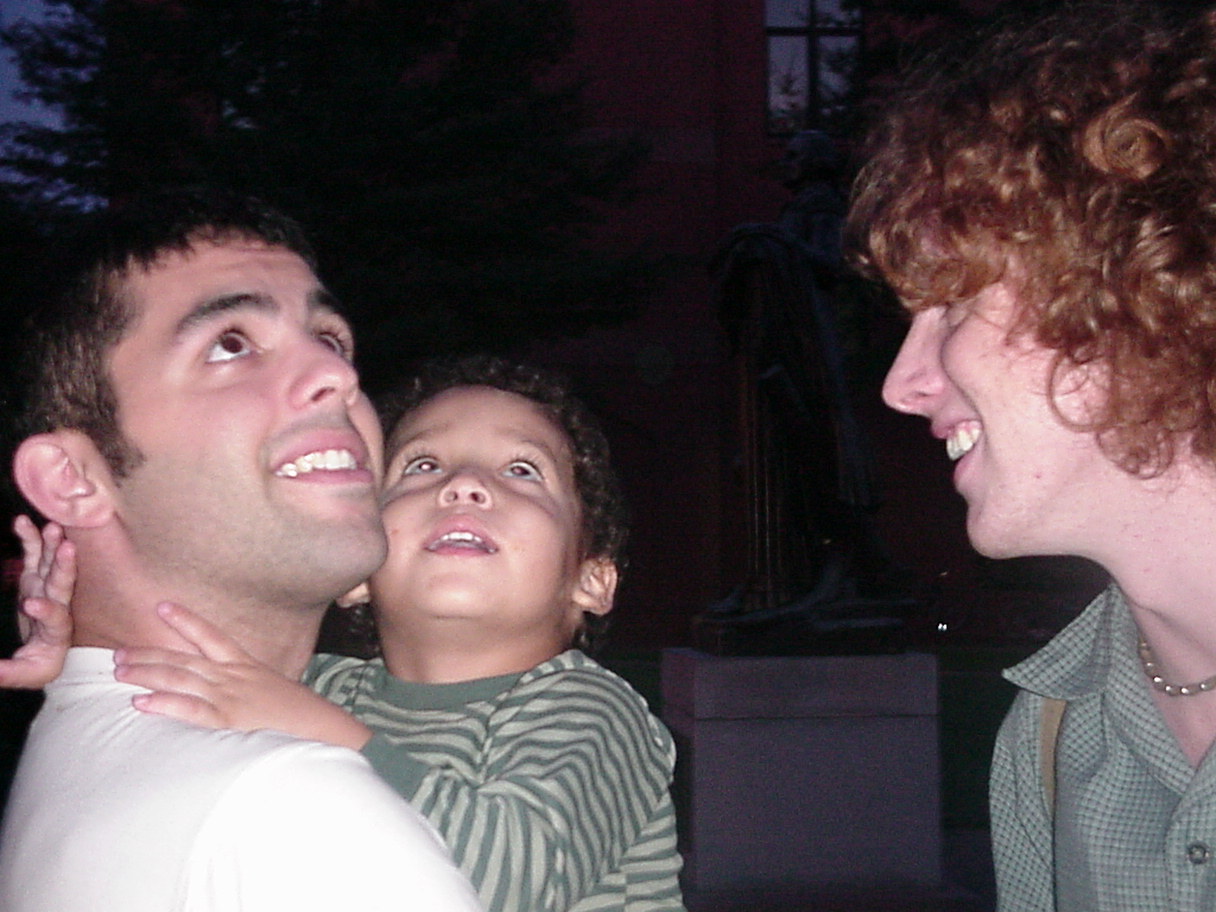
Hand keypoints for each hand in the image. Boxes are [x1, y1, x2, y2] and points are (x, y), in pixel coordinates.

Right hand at [0, 516, 75, 688]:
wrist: (47, 651)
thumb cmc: (40, 663)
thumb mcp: (27, 674)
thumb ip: (10, 673)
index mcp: (58, 630)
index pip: (56, 618)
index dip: (46, 610)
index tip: (30, 604)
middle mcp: (57, 605)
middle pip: (62, 585)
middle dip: (63, 566)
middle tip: (65, 548)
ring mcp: (46, 588)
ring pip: (51, 564)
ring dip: (51, 545)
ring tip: (52, 527)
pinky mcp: (34, 579)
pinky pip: (34, 555)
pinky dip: (30, 538)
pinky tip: (22, 522)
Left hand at [116, 603, 372, 750]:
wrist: (325, 728)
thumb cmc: (300, 715)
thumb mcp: (274, 690)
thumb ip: (250, 685)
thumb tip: (232, 688)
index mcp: (247, 666)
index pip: (212, 636)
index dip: (186, 621)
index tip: (161, 607)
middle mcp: (236, 676)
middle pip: (186, 659)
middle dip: (150, 654)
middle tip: (118, 653)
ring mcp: (233, 697)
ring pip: (183, 680)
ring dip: (148, 674)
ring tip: (120, 671)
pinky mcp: (231, 721)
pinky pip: (193, 711)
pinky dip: (166, 705)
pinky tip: (141, 703)